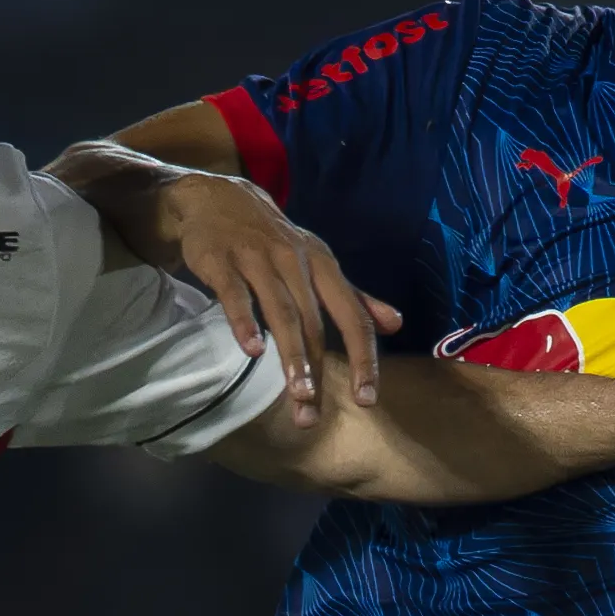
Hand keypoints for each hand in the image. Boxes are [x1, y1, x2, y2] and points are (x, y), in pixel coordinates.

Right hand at [148, 172, 403, 422]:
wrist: (218, 198)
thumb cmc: (273, 240)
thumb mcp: (318, 262)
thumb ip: (355, 296)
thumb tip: (396, 324)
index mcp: (323, 266)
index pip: (352, 316)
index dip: (363, 358)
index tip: (367, 400)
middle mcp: (295, 261)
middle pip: (314, 324)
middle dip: (317, 372)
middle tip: (313, 416)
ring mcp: (258, 259)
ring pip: (280, 311)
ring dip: (290, 354)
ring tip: (296, 395)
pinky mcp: (222, 261)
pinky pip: (236, 294)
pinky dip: (244, 321)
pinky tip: (252, 351)